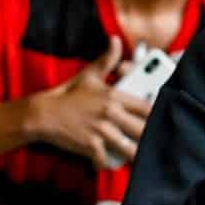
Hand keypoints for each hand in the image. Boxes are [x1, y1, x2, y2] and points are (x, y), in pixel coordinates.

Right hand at [28, 38, 151, 168]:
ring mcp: (100, 130)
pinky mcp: (90, 146)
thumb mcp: (89, 74)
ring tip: (136, 157)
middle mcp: (110, 113)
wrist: (43, 113)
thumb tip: (116, 41)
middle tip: (152, 144)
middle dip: (148, 139)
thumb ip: (108, 59)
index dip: (157, 117)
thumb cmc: (67, 94)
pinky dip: (108, 163)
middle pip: (142, 130)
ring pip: (128, 148)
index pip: (146, 108)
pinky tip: (109, 162)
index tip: (161, 122)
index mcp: (113, 96)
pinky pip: (106, 159)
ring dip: (132, 154)